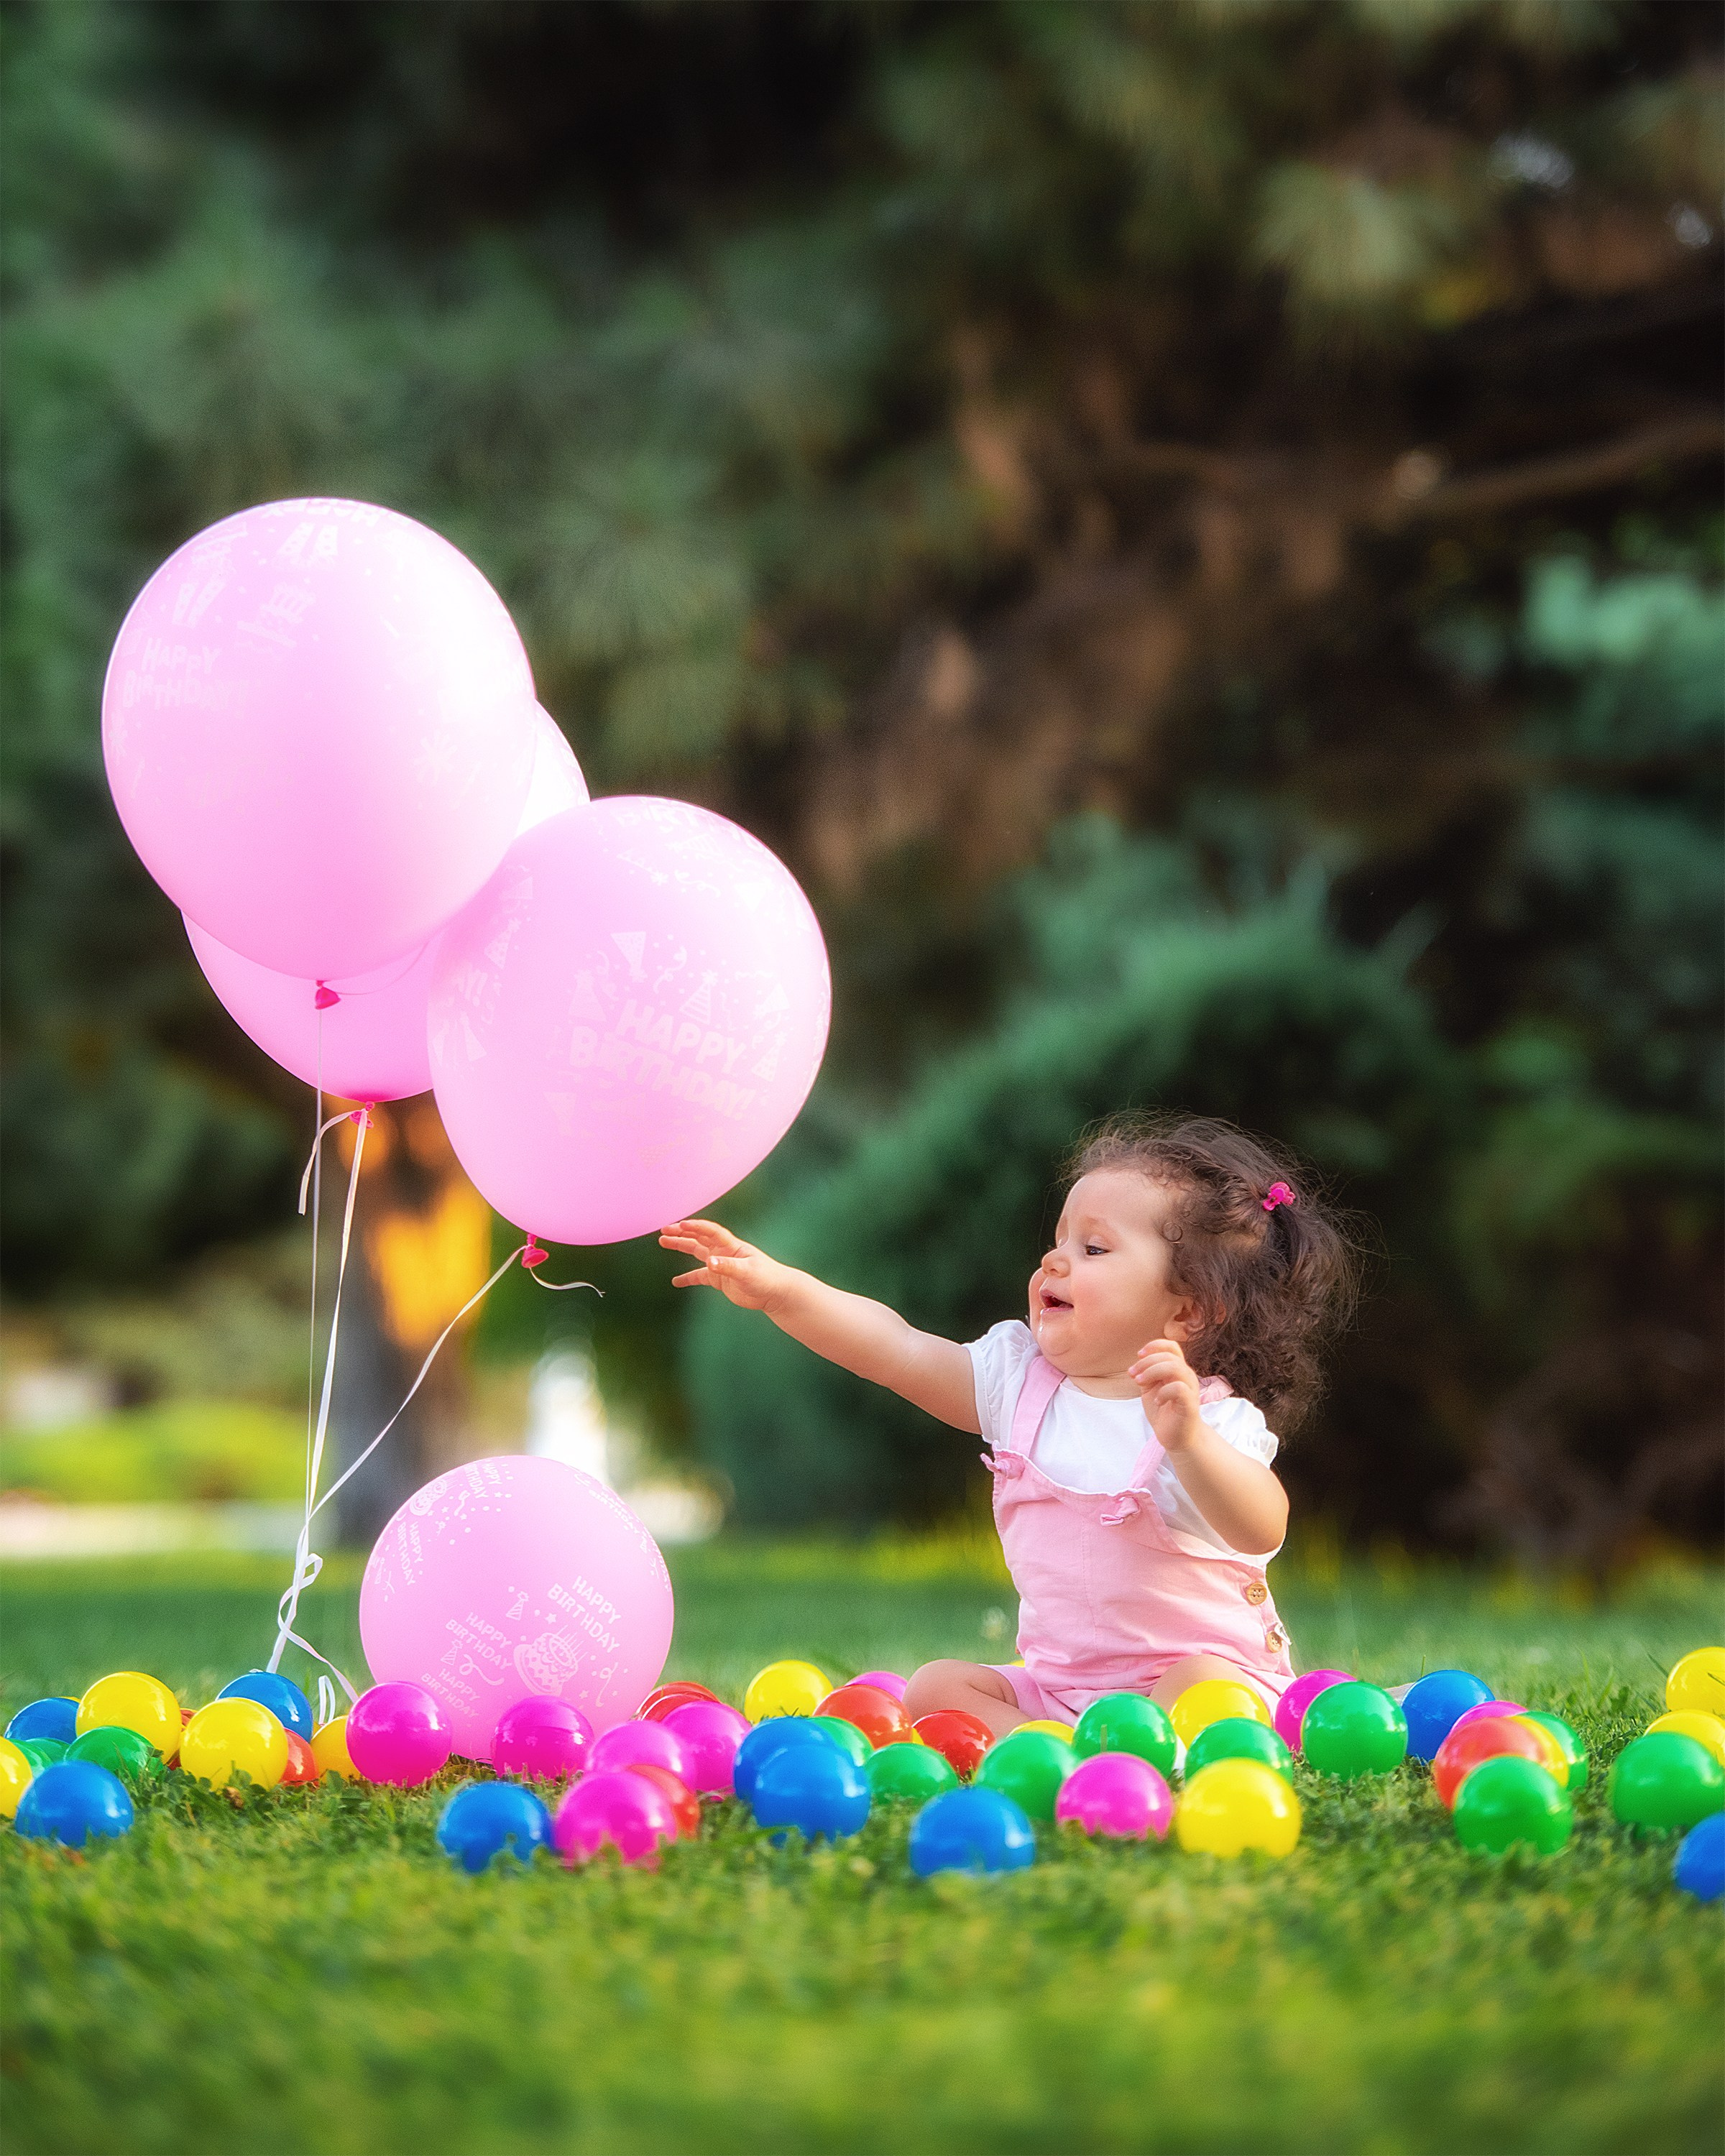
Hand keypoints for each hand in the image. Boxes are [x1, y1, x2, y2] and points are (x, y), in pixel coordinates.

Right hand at [659, 1219, 794, 1313]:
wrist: (775, 1292)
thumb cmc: (766, 1278)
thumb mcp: (747, 1272)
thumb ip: (727, 1267)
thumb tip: (709, 1262)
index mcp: (731, 1245)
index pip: (710, 1231)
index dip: (696, 1227)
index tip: (680, 1225)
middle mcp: (723, 1251)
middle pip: (699, 1238)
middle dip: (682, 1232)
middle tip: (664, 1230)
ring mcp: (720, 1264)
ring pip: (696, 1251)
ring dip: (681, 1245)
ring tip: (663, 1242)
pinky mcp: (719, 1279)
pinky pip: (699, 1276)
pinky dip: (688, 1277)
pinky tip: (676, 1281)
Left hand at [1129, 1337, 1203, 1452]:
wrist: (1177, 1437)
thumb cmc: (1164, 1412)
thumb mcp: (1150, 1389)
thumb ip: (1146, 1375)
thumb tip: (1137, 1366)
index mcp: (1178, 1370)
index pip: (1172, 1347)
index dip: (1155, 1346)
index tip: (1139, 1355)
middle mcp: (1187, 1376)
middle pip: (1169, 1356)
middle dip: (1146, 1362)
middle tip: (1133, 1375)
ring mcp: (1190, 1389)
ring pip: (1175, 1368)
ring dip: (1152, 1372)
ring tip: (1140, 1383)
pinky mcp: (1190, 1403)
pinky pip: (1179, 1388)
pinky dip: (1164, 1392)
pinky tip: (1157, 1400)